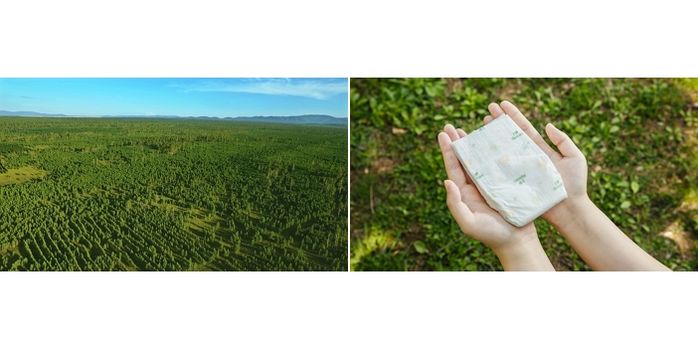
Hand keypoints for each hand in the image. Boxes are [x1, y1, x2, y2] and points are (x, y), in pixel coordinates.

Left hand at [437, 124, 553, 269]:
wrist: (517, 242)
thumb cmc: (492, 235)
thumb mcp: (469, 223)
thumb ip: (455, 204)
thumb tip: (446, 181)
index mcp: (465, 194)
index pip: (453, 168)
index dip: (448, 151)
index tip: (443, 134)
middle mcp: (476, 186)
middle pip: (464, 160)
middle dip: (457, 143)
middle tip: (450, 126)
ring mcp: (491, 184)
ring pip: (480, 160)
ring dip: (474, 144)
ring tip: (469, 128)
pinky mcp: (506, 184)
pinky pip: (498, 164)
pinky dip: (495, 151)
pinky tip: (494, 140)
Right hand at [483, 101, 588, 225]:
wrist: (570, 211)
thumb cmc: (575, 185)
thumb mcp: (575, 158)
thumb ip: (563, 141)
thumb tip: (547, 125)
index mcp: (540, 149)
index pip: (523, 128)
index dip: (513, 115)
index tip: (501, 104)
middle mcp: (527, 158)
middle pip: (509, 136)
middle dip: (498, 122)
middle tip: (487, 110)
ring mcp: (519, 170)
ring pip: (502, 150)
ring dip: (491, 137)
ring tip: (481, 125)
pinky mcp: (515, 183)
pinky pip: (500, 170)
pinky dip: (490, 161)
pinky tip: (480, 152)